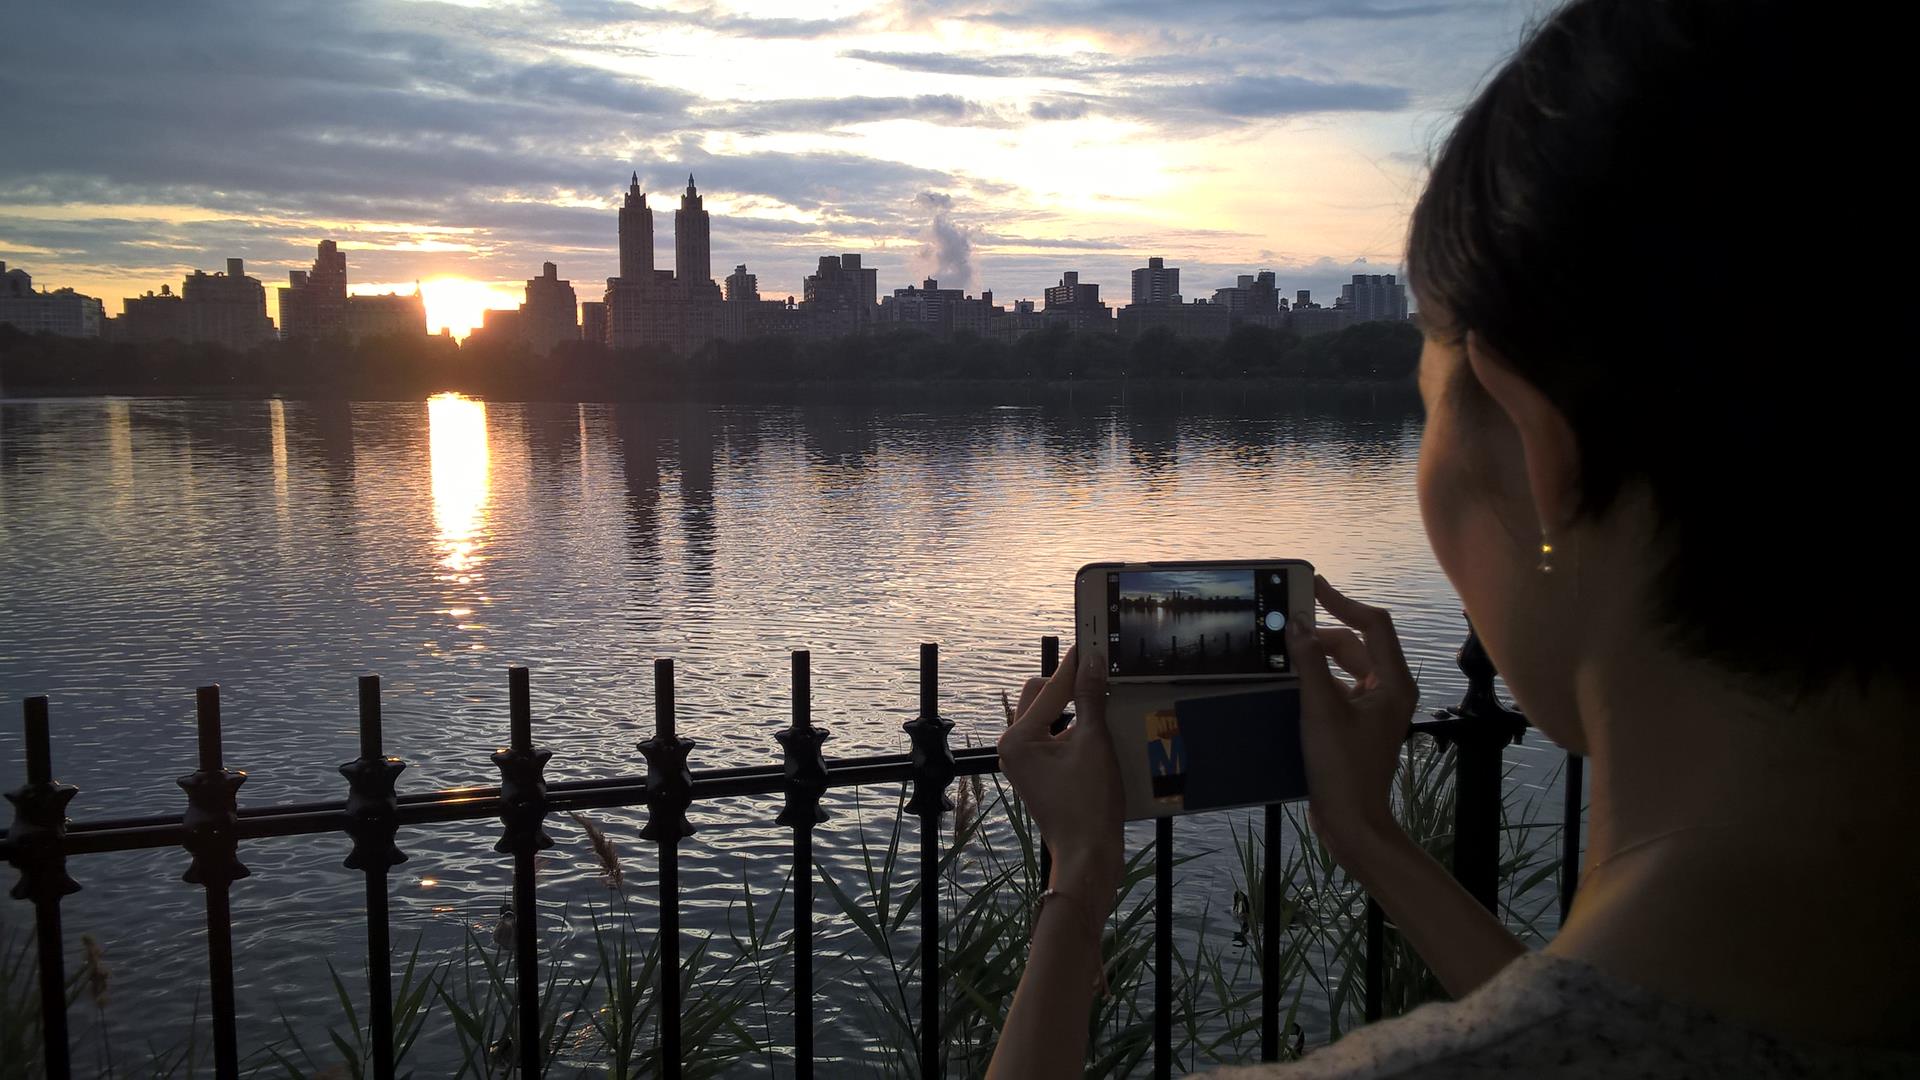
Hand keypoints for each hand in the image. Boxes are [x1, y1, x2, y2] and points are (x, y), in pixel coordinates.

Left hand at [997, 644, 1124, 904]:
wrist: (1088, 853)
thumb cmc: (1090, 802)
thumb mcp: (1094, 743)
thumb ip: (1091, 698)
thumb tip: (1091, 662)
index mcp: (1019, 738)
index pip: (1051, 689)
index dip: (1074, 667)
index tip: (1091, 644)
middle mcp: (1012, 747)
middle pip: (1040, 698)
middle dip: (1068, 686)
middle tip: (1098, 673)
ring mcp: (1022, 762)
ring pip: (1046, 718)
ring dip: (1072, 708)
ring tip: (1101, 697)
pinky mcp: (1036, 774)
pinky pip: (1051, 739)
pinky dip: (1071, 729)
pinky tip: (1097, 727)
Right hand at [1288, 575, 1419, 863]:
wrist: (1352, 821)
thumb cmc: (1343, 766)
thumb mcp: (1321, 710)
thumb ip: (1309, 664)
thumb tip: (1297, 625)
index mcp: (1392, 682)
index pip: (1373, 624)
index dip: (1343, 602)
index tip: (1312, 586)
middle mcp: (1389, 690)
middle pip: (1356, 645)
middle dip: (1322, 635)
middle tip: (1286, 627)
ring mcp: (1375, 709)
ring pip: (1345, 667)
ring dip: (1317, 658)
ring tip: (1284, 653)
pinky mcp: (1358, 724)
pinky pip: (1338, 688)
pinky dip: (1316, 680)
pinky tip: (1291, 683)